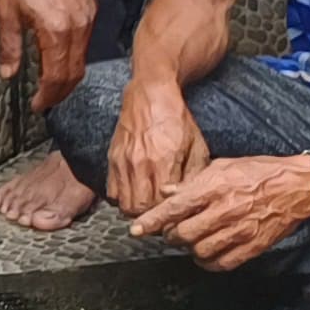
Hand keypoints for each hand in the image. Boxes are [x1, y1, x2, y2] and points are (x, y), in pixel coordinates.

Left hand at [0, 0, 91, 102]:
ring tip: (50, 83)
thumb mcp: (7, 13)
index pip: (56, 77)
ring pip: (82, 59)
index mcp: (55, 31)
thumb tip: (8, 72)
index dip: (47, 96)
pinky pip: (85, 42)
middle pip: (73, 74)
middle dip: (59, 92)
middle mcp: (77, 27)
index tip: (37, 105)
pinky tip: (60, 57)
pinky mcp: (90, 8)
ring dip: (67, 75)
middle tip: (44, 100)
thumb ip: (9, 47)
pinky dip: (74, 56)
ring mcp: (87, 17)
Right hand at [101, 71, 209, 218]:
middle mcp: (141, 162)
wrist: (151, 93)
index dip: (167, 214)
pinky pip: (112, 191)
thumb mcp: (197, 145)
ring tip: (147, 206)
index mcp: (165, 160)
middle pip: (139, 208)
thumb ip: (194, 174)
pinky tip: (135, 192)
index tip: (173, 215)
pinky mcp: (113, 158)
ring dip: (136, 209)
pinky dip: (123, 197)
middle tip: (160, 214)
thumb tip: (189, 199)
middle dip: (150, 217)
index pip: (161, 203)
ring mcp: (124, 161)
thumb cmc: (178, 118)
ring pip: (123, 203)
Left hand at [131, 152, 309, 268]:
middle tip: (172, 231)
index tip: (136, 230)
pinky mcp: (252, 246)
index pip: (174, 208)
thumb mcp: (223, 166)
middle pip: (183, 233)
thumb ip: (193, 181)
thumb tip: (167, 192)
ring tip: (193, 240)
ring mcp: (239, 230)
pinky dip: (209, 262)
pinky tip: (207, 253)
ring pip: (200, 250)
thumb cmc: (260, 172)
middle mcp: (224, 209)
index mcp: (215, 186)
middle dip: (171, 235)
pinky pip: (222, 263)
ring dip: (190, 248)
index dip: (151, 221)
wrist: (298, 186)